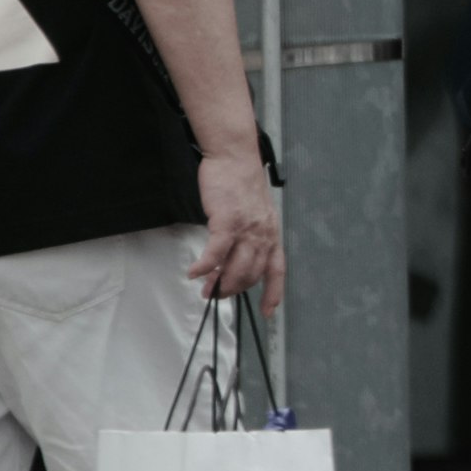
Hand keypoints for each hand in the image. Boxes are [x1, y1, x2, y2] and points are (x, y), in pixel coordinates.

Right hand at [190, 147, 283, 312]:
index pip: (277, 271)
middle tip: (215, 294)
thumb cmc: (240, 184)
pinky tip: (194, 273)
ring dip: (219, 283)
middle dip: (233, 290)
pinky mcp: (227, 222)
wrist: (234, 158)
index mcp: (272, 234)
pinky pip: (215, 253)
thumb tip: (235, 257)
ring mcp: (247, 230)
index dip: (273, 294)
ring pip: (235, 268)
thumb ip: (250, 235)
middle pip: (251, 275)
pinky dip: (204, 266)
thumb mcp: (255, 213)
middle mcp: (263, 235)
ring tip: (206, 289)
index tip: (267, 313)